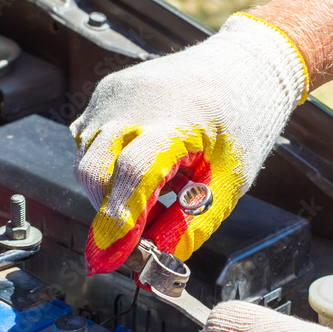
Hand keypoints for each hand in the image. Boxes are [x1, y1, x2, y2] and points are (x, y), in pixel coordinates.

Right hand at [71, 13, 308, 274]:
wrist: (245, 63)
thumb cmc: (243, 122)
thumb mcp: (228, 183)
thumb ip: (189, 226)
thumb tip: (155, 268)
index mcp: (177, 121)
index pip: (133, 175)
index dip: (117, 222)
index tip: (106, 261)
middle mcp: (136, 102)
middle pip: (93, 170)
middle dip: (106, 212)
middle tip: (138, 232)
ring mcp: (116, 94)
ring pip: (87, 157)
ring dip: (109, 189)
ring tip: (159, 188)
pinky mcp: (107, 91)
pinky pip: (89, 139)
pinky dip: (107, 163)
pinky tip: (145, 163)